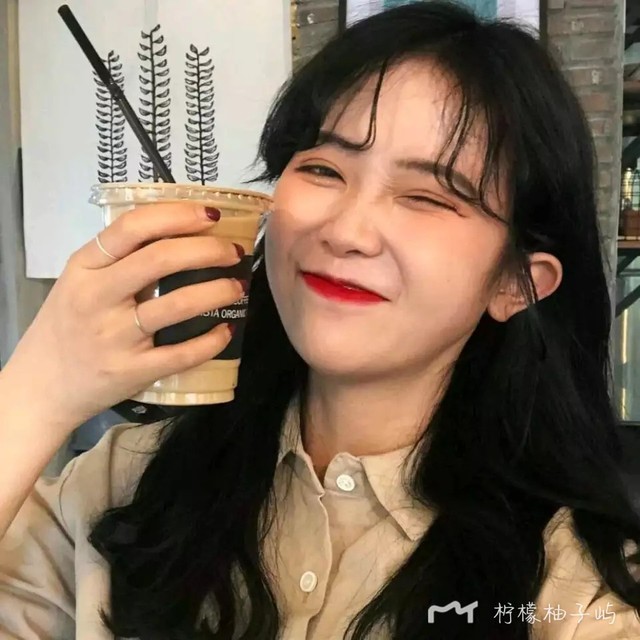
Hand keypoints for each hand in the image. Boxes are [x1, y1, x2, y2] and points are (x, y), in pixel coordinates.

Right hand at [2, 202, 242, 434]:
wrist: (41, 387)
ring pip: (178, 305)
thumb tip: (178, 232)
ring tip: (237, 286)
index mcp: (84, 267)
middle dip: (208, 250)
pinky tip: (226, 330)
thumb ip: (117, 259)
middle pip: (161, 259)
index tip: (211, 215)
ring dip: (217, 292)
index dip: (178, 215)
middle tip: (235, 252)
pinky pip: (182, 354)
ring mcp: (115, 337)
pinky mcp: (132, 371)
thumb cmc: (66, 326)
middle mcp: (97, 298)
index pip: (133, 227)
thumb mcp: (78, 282)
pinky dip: (212, 340)